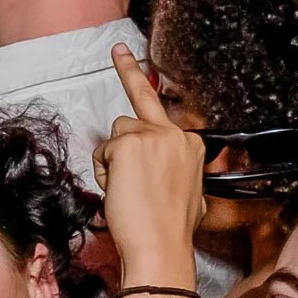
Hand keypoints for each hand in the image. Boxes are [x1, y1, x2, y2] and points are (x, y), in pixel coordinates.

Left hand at [91, 45, 205, 284]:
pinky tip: (118, 190)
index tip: (131, 56)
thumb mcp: (191, 197)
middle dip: (129, 78)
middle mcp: (177, 134)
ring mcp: (154, 136)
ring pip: (116, 132)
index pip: (163, 116)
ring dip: (113, 159)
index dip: (145, 97)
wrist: (161, 247)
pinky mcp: (130, 143)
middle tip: (119, 51)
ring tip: (125, 190)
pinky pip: (104, 150)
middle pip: (138, 111)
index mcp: (193, 145)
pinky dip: (104, 171)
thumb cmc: (171, 230)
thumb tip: (176, 180)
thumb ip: (181, 175)